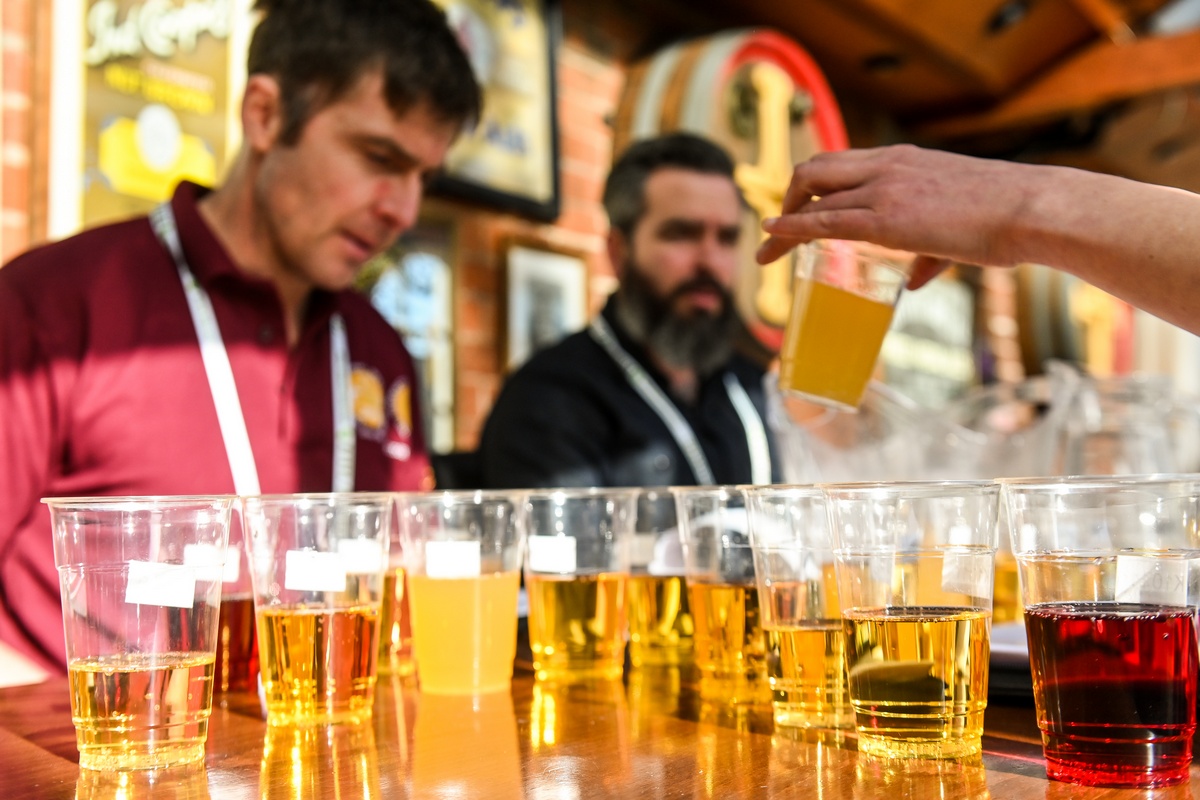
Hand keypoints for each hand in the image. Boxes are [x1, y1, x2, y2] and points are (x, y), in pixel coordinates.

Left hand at [755, 144, 1042, 283]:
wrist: (1030, 209)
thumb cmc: (1005, 219)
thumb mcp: (959, 226)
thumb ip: (929, 253)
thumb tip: (912, 280)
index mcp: (902, 159)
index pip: (841, 163)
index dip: (812, 186)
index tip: (795, 210)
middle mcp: (886, 166)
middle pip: (814, 169)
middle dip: (789, 198)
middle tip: (777, 232)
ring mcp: (883, 189)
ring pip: (811, 190)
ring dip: (783, 220)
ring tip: (766, 250)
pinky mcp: (886, 220)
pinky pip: (824, 221)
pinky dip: (791, 229)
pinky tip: (772, 238)